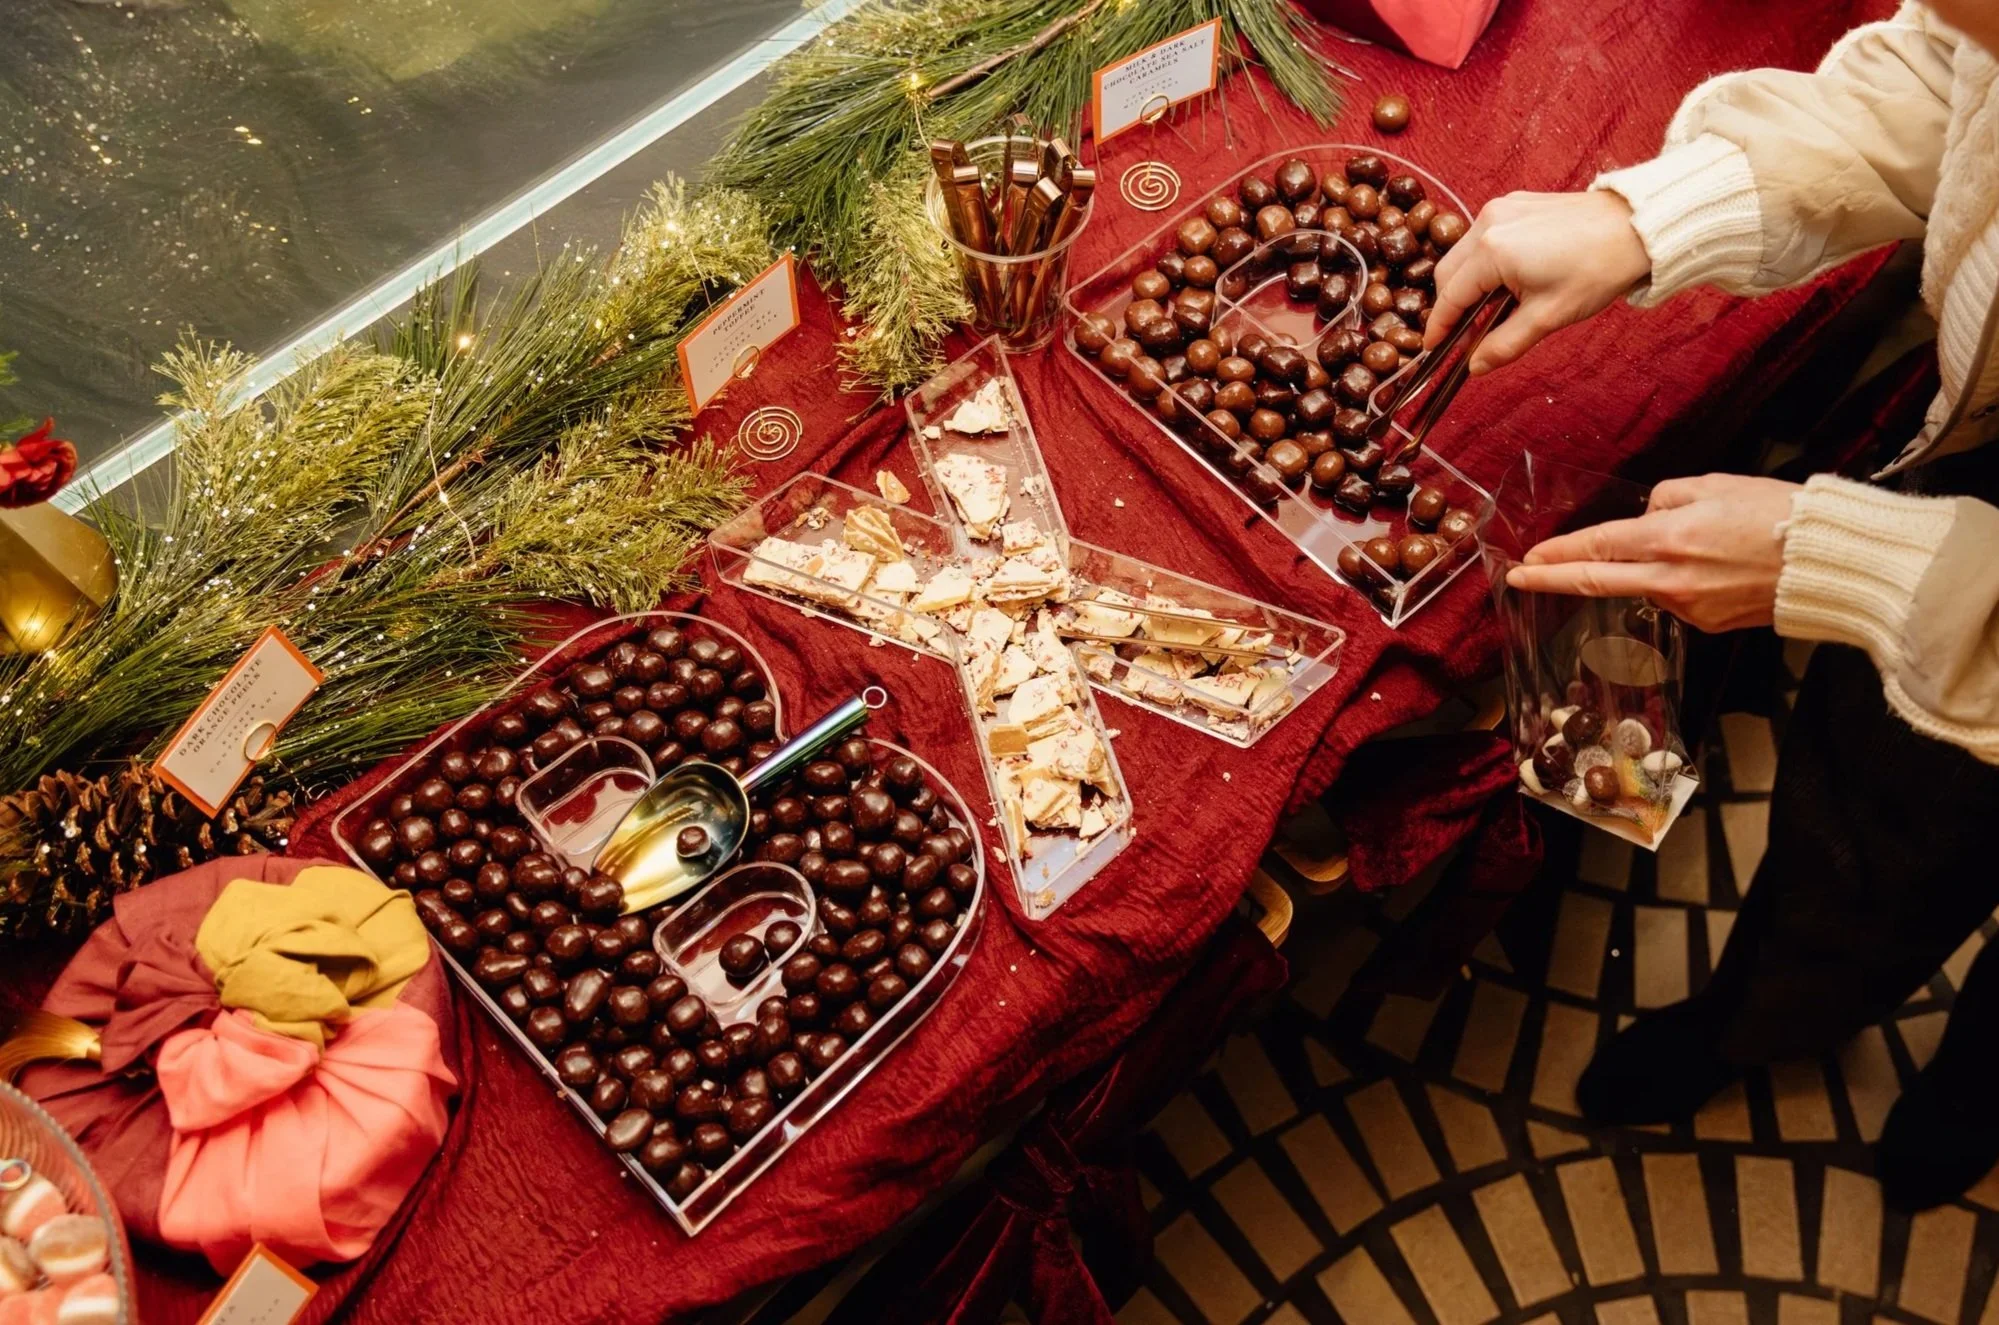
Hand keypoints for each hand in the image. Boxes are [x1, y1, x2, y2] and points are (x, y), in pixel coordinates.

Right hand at [1425, 191, 1651, 374]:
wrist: (1638, 227)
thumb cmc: (1598, 268)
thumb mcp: (1548, 317)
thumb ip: (1504, 344)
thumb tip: (1475, 366)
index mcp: (1492, 251)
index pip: (1449, 296)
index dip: (1439, 327)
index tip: (1433, 349)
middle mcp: (1488, 223)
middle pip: (1448, 272)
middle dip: (1452, 306)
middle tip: (1467, 335)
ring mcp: (1501, 208)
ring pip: (1463, 254)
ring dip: (1469, 283)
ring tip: (1493, 308)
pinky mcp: (1515, 203)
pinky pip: (1483, 237)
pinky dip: (1485, 263)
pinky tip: (1508, 281)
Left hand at [1504, 474, 1800, 632]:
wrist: (1831, 565)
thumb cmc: (1780, 515)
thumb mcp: (1717, 485)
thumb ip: (1667, 499)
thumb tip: (1644, 516)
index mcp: (1669, 539)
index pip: (1597, 547)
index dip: (1558, 554)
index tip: (1527, 558)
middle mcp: (1670, 579)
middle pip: (1596, 581)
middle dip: (1552, 579)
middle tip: (1518, 579)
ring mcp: (1688, 608)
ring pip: (1643, 587)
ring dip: (1640, 571)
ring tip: (1695, 547)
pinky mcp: (1707, 625)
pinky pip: (1677, 598)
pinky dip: (1677, 581)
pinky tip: (1712, 568)